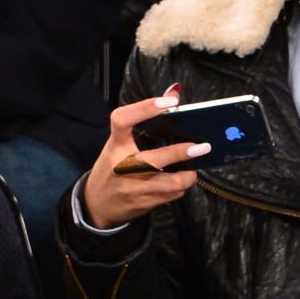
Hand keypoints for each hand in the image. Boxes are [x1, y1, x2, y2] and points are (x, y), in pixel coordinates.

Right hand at [84, 87, 210, 228]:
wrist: (96, 205)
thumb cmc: (112, 168)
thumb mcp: (119, 145)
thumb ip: (142, 123)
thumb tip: (174, 93)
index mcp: (115, 146)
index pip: (123, 120)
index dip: (145, 108)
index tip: (169, 102)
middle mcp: (123, 166)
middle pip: (155, 159)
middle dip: (181, 153)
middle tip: (203, 147)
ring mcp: (134, 188)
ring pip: (171, 183)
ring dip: (188, 176)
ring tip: (193, 168)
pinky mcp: (144, 204)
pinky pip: (172, 195)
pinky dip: (180, 188)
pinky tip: (180, 181)